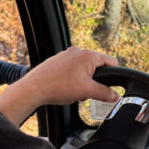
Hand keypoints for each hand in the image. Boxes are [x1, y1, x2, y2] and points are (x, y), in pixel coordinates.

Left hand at [0, 46, 119, 125]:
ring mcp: (66, 55)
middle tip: (86, 92)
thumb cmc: (58, 87)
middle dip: (94, 81)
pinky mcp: (57, 61)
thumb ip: (105, 93)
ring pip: (84, 69)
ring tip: (73, 91)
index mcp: (88, 55)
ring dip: (83, 81)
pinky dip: (72, 79)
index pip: (112, 62)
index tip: (110, 87)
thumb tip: (116, 96)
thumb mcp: (87, 92)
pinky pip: (72, 70)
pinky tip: (64, 89)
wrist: (33, 89)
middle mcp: (78, 51)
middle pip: (97, 67)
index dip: (114, 76)